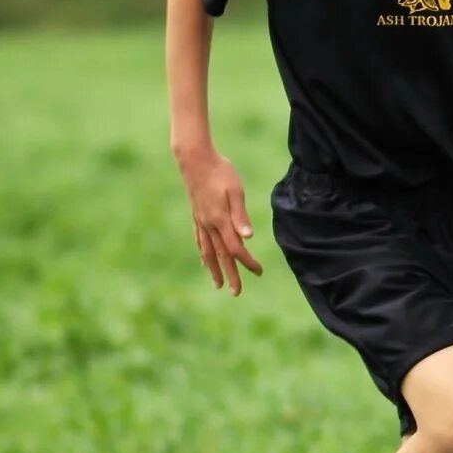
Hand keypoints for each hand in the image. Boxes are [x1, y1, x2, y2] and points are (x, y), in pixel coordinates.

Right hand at [180, 149, 264, 293]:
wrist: (194, 160)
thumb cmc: (219, 172)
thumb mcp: (235, 191)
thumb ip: (240, 215)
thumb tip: (248, 237)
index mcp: (221, 220)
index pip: (235, 248)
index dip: (247, 262)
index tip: (258, 272)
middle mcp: (209, 225)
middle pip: (221, 256)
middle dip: (230, 275)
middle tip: (236, 293)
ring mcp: (201, 222)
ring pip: (207, 252)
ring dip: (214, 270)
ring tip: (218, 284)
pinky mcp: (196, 216)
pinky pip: (200, 241)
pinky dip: (203, 255)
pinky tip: (205, 261)